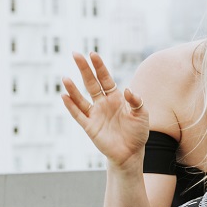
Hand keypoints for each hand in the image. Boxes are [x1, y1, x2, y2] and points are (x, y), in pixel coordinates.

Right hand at [61, 52, 148, 169]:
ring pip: (81, 99)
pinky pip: (78, 115)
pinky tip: (64, 97)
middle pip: (90, 83)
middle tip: (75, 54)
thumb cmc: (137, 132)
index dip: (99, 66)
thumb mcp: (142, 114)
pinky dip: (71, 107)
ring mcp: (95, 114)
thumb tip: (127, 90)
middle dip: (84, 69)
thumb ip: (136, 101)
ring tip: (65, 78)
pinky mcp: (90, 127)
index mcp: (115, 97)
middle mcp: (103, 103)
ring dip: (73, 89)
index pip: (105, 78)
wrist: (131, 153)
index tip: (93, 54)